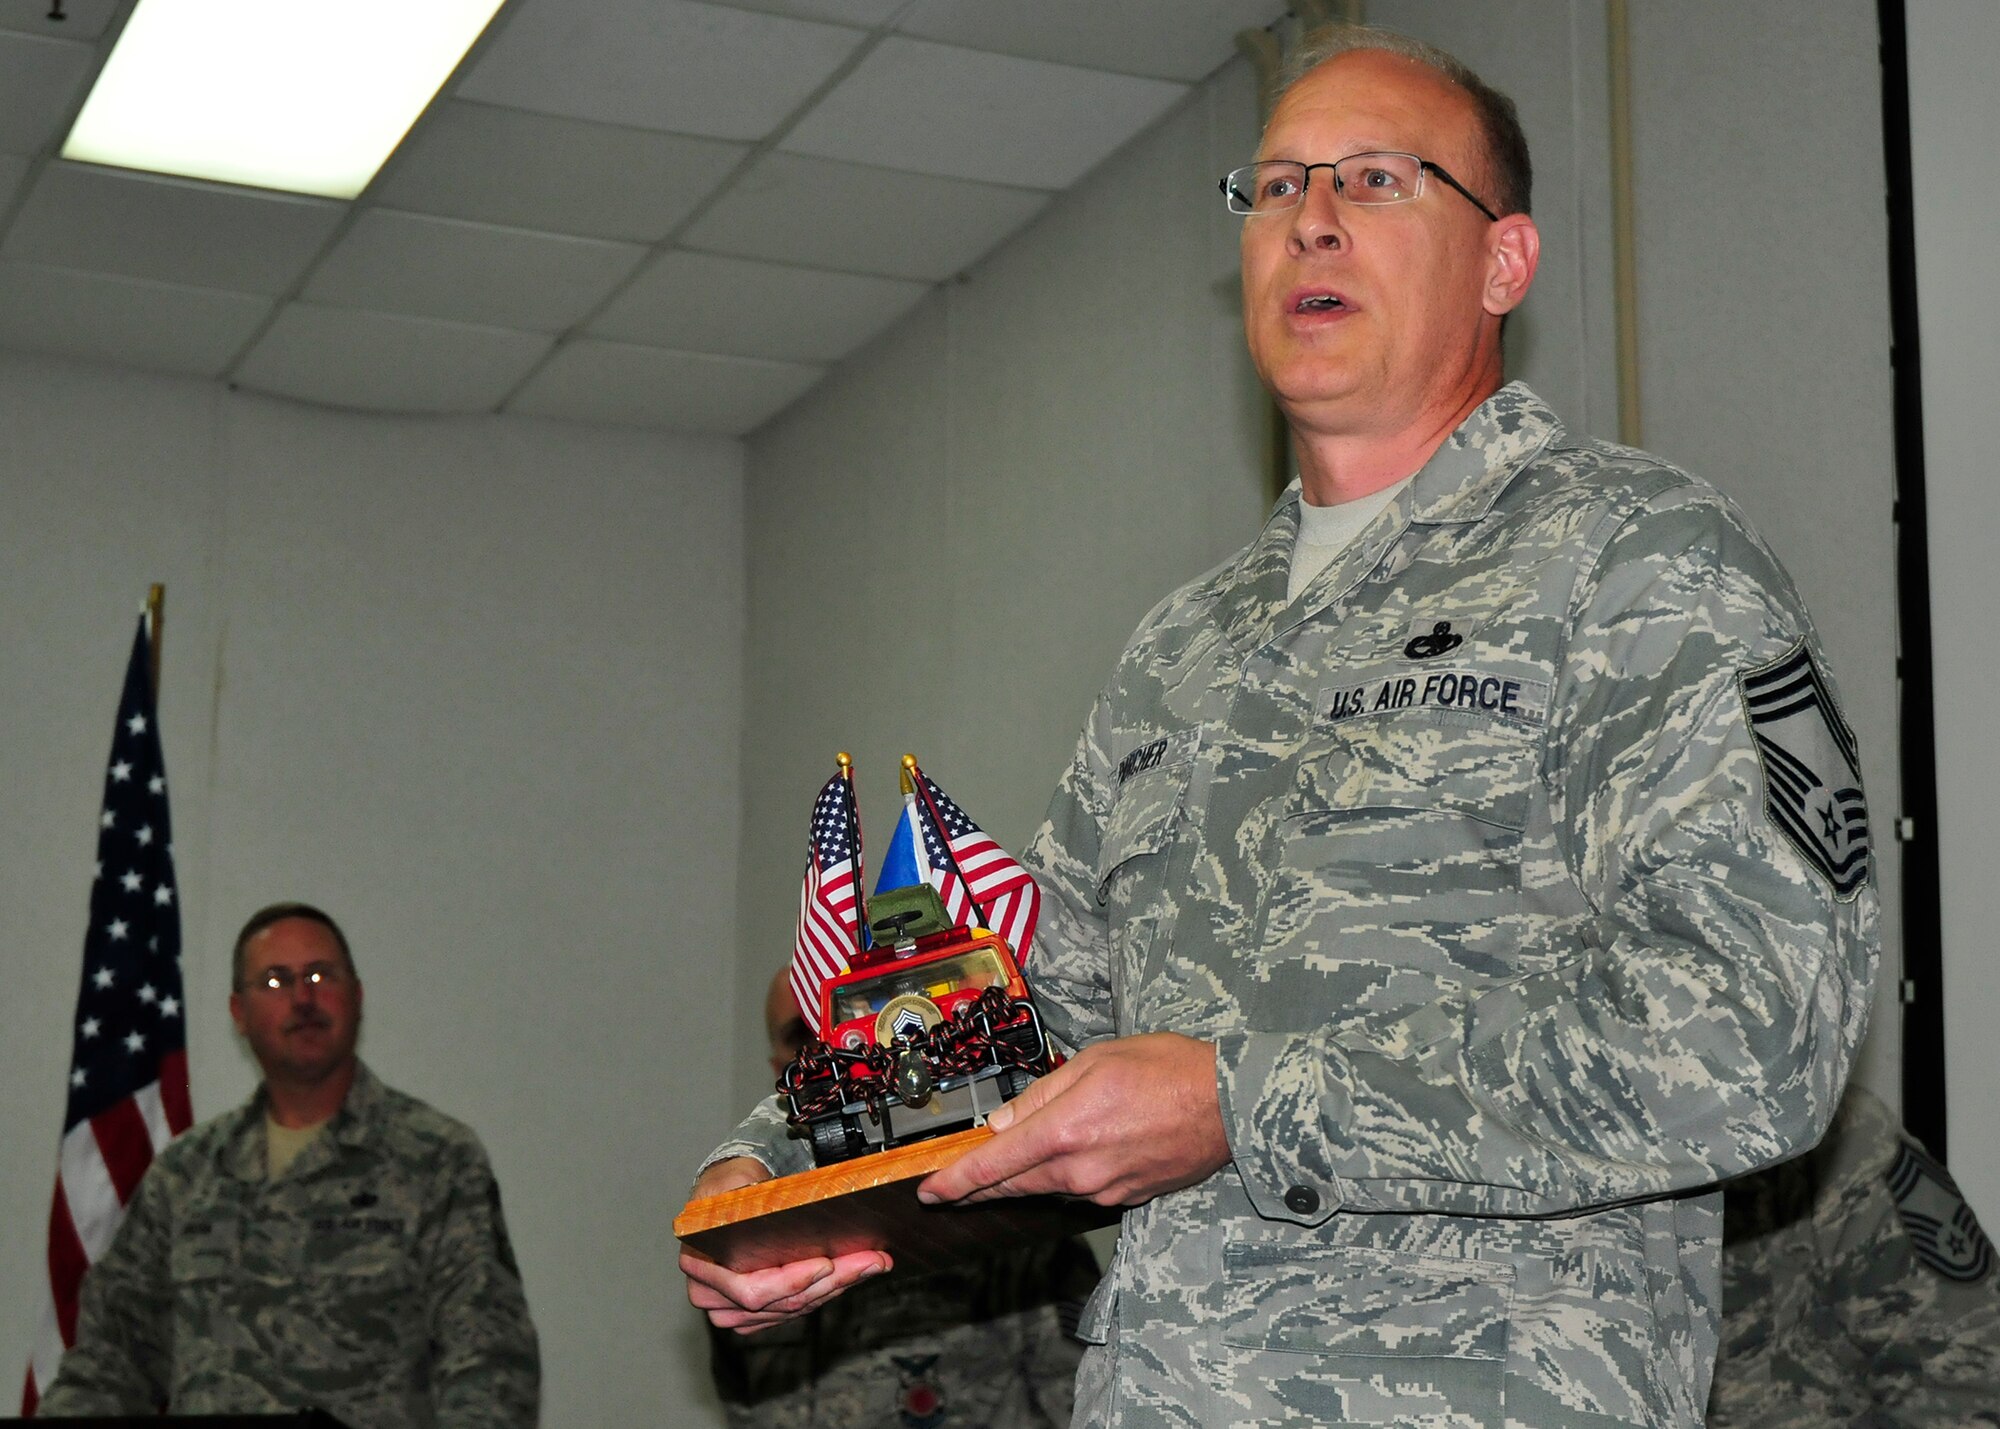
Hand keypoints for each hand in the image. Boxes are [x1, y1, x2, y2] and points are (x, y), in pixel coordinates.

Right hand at [681, 1158, 891, 1332]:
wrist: (726, 1196)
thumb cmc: (726, 1185)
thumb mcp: (728, 1179)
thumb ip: (736, 1191)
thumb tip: (755, 1200)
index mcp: (700, 1265)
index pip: (751, 1289)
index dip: (791, 1282)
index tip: (827, 1263)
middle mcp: (713, 1297)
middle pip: (780, 1303)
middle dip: (832, 1281)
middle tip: (872, 1260)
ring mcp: (734, 1310)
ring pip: (794, 1308)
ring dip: (838, 1286)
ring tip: (872, 1262)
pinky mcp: (758, 1313)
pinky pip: (797, 1309)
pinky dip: (828, 1290)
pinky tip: (854, 1272)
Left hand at [916, 1032, 1229, 1207]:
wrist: (1229, 1104)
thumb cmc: (1167, 1069)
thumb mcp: (1095, 1060)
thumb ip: (1042, 1094)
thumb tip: (1003, 1124)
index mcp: (1064, 1132)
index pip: (993, 1166)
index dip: (955, 1182)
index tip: (929, 1192)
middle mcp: (1079, 1170)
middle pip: (1014, 1185)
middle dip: (979, 1187)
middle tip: (951, 1187)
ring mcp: (1104, 1190)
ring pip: (1047, 1187)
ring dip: (1022, 1178)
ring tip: (1004, 1166)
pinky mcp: (1127, 1197)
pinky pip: (1081, 1189)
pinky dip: (1063, 1176)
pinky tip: (1067, 1159)